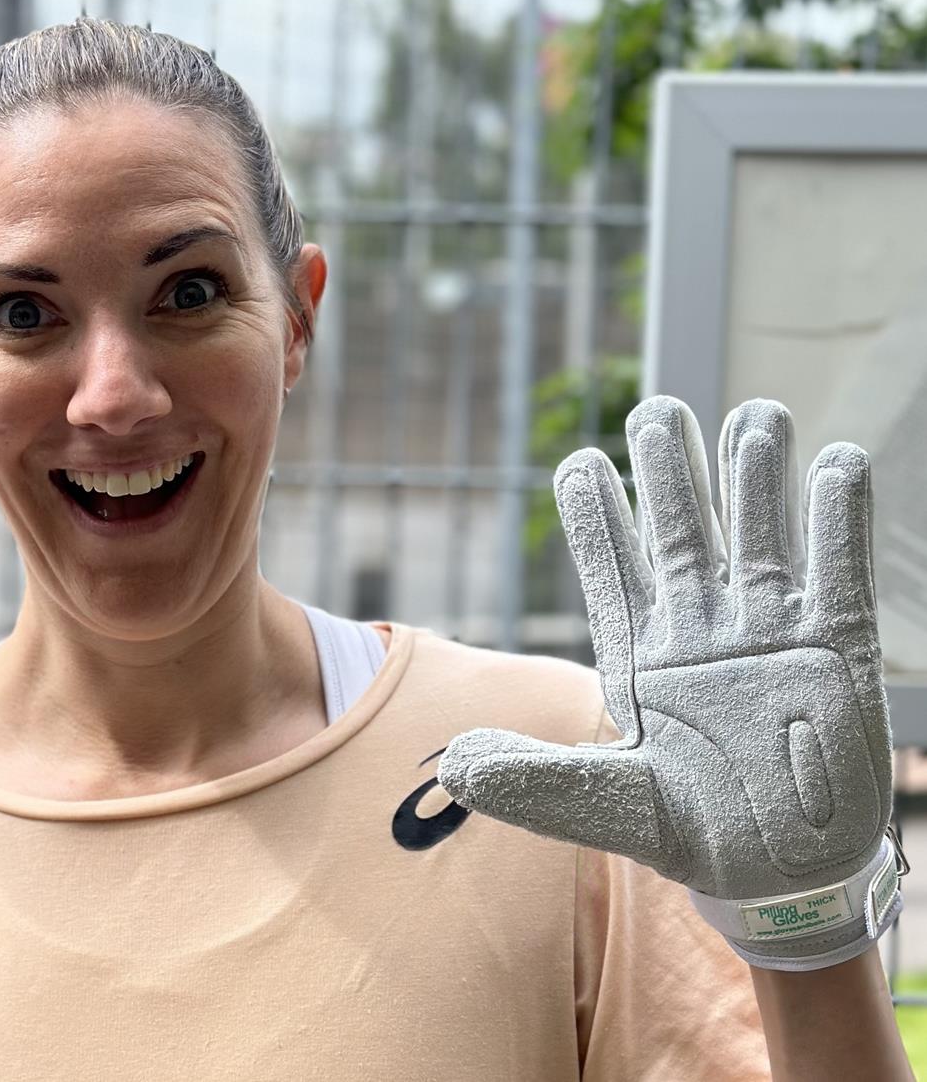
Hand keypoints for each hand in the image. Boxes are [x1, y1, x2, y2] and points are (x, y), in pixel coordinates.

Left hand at [437, 396, 899, 970]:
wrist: (775, 875)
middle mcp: (700, 631)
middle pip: (681, 534)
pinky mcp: (833, 653)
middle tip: (656, 410)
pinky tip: (834, 463)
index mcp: (638, 653)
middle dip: (669, 473)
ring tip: (755, 412)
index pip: (613, 569)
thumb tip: (449, 763)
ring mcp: (767, 635)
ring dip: (756, 479)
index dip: (598, 516)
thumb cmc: (683, 832)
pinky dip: (837, 522)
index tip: (578, 464)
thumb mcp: (598, 804)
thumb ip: (529, 780)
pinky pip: (836, 574)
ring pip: (758, 538)